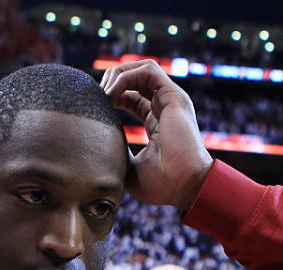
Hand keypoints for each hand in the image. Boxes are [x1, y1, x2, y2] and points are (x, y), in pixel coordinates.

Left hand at [101, 59, 211, 210]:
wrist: (186, 187)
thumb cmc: (162, 184)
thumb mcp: (129, 169)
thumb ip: (117, 152)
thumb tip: (97, 147)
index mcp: (157, 123)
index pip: (132, 97)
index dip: (111, 96)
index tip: (96, 108)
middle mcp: (165, 108)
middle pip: (136, 78)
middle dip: (111, 81)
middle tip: (97, 98)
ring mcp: (171, 101)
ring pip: (142, 68)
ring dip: (118, 75)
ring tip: (104, 93)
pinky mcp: (174, 96)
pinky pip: (148, 71)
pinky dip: (126, 76)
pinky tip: (112, 93)